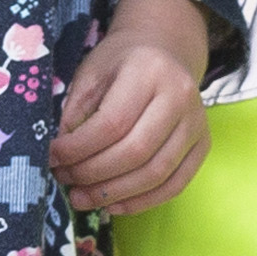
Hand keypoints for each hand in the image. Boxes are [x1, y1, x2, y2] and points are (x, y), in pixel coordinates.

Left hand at [52, 0, 214, 214]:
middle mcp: (180, 96)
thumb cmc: (121, 62)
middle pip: (135, 151)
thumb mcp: (91, 73)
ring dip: (114, 193)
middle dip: (93, 174)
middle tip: (65, 181)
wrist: (165, 50)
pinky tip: (113, 205)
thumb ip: (75, 111)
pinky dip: (142, 202)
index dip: (79, 148)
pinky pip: (175, 184)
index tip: (53, 158)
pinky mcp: (203, 144)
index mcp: (149, 71)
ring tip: (82, 198)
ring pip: (156, 173)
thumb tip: (61, 157)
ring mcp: (197, 123)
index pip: (112, 122)